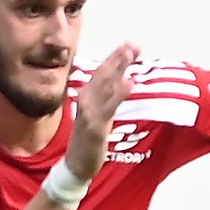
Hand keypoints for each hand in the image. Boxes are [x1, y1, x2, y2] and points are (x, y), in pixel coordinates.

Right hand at [64, 44, 137, 179]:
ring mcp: (89, 113)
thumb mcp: (98, 113)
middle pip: (103, 74)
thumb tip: (122, 80)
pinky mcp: (95, 127)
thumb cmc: (87, 138)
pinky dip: (118, 94)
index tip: (130, 44)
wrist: (76, 164)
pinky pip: (108, 108)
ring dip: (118, 69)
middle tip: (133, 45)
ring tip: (130, 55)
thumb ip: (108, 97)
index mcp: (87, 96)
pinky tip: (129, 83)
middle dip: (118, 58)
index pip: (102, 72)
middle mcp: (86, 100)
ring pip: (105, 86)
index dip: (115, 57)